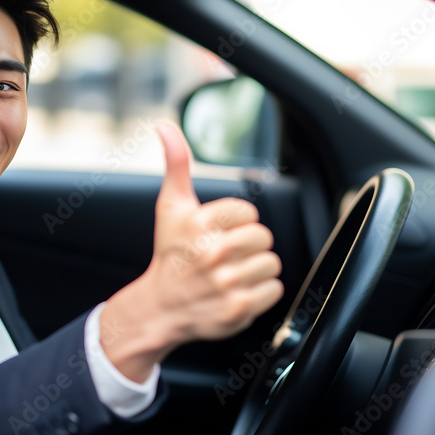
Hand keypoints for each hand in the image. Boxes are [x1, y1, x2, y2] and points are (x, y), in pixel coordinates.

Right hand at [101, 121, 282, 380]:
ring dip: (256, 270)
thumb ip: (175, 164)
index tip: (218, 233)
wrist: (160, 307)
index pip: (248, 212)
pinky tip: (238, 291)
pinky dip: (261, 293)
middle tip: (227, 255)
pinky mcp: (237, 309)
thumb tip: (164, 125)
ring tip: (232, 274)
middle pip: (263, 237)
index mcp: (198, 225)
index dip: (236, 222)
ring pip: (271, 263)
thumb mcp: (170, 206)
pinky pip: (274, 290)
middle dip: (249, 246)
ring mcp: (224, 283)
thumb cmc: (170, 254)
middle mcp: (210, 253)